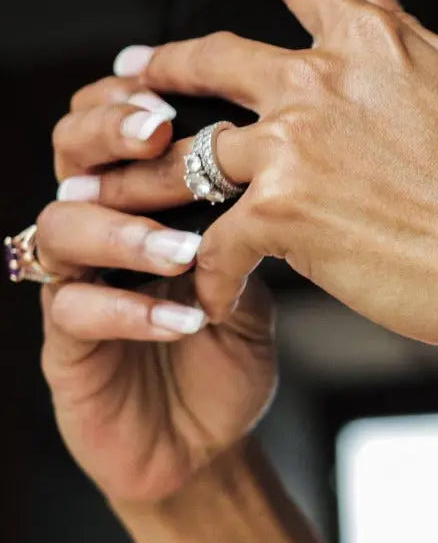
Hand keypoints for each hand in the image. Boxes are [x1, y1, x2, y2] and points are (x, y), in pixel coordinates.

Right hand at [40, 75, 276, 503]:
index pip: (118, 137)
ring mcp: (76, 289)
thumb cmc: (226, 362)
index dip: (132, 105)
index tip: (175, 94)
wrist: (208, 448)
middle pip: (69, 158)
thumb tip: (269, 175)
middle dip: (108, 136)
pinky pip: (76, 311)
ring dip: (126, 229)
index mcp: (142, 212)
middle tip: (157, 133)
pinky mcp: (65, 347)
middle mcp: (100, 239)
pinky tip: (182, 321)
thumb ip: (245, 237)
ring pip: (62, 228)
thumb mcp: (251, 290)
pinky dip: (131, 311)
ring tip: (185, 250)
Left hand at [94, 0, 437, 375]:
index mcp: (372, 42)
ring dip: (158, 177)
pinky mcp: (286, 216)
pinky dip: (211, 271)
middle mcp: (321, 83)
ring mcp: (297, 148)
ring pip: (196, 153)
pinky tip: (210, 289)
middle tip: (135, 78)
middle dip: (165, 65)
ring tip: (137, 196)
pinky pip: (220, 242)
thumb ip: (409, 27)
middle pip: (212, 58)